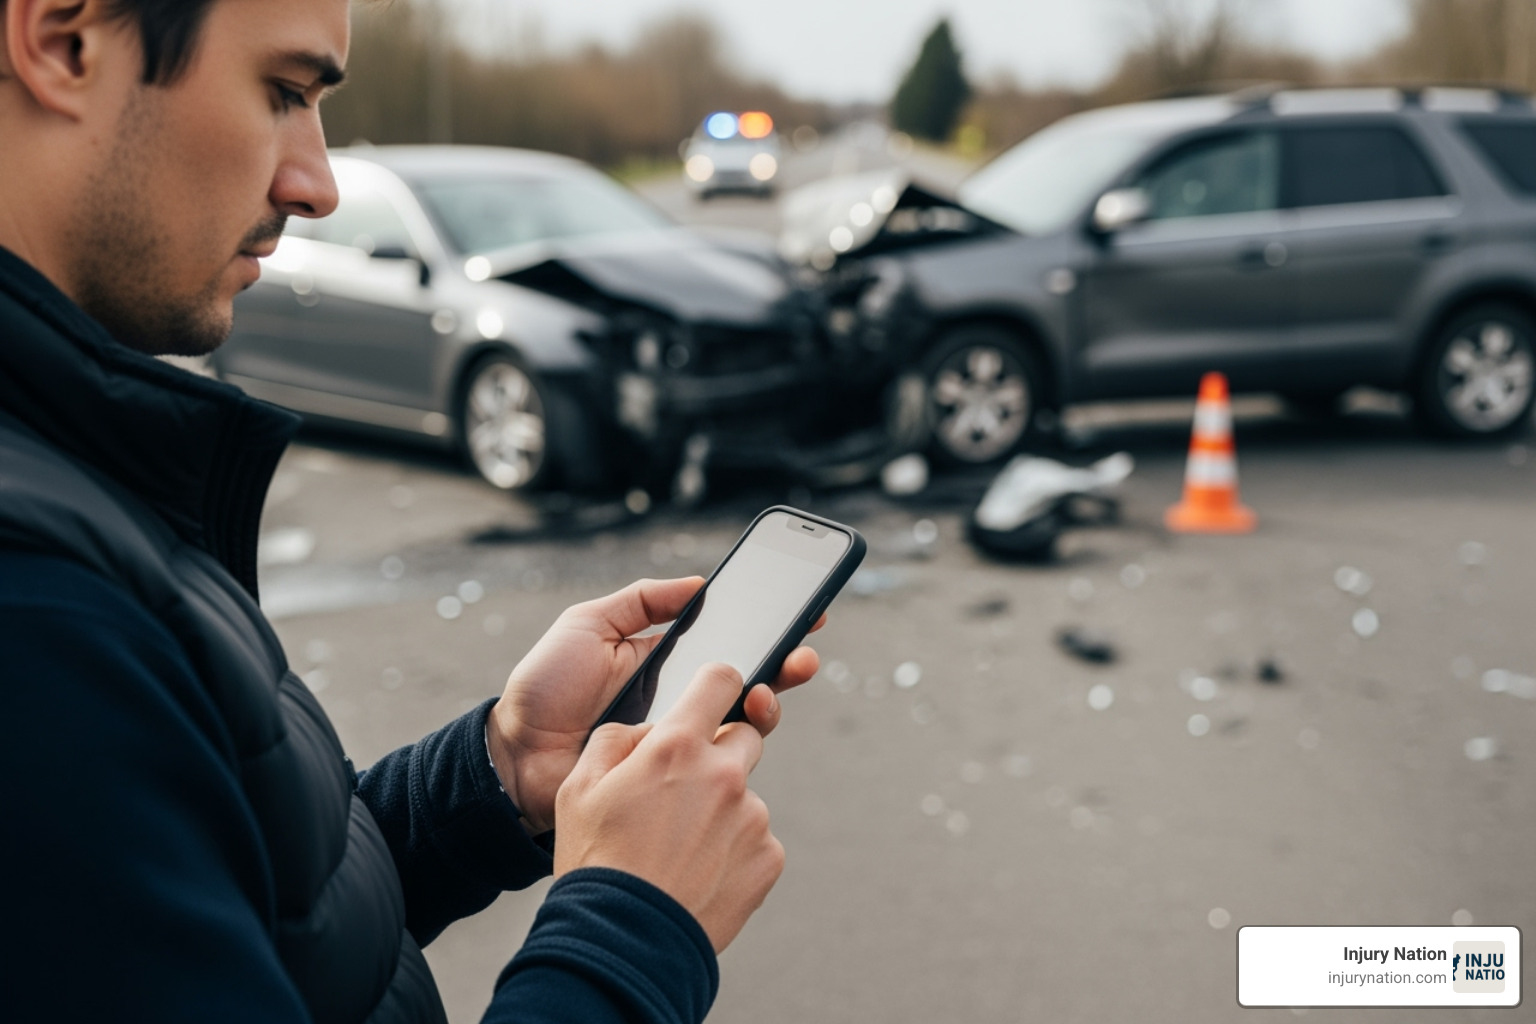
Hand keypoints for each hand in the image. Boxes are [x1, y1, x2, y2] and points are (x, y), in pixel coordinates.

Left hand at [487, 576, 822, 833]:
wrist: (516, 756)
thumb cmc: (545, 687)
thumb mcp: (588, 624)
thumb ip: (641, 601)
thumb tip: (699, 583)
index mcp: (664, 658)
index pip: (726, 638)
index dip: (766, 625)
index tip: (805, 609)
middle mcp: (680, 697)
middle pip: (747, 677)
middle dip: (785, 662)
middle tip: (804, 651)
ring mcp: (680, 735)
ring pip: (744, 717)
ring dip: (772, 696)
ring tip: (777, 681)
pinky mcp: (676, 772)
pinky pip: (720, 755)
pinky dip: (744, 735)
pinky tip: (750, 716)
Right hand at [553, 662, 783, 952]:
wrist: (624, 942)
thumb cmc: (595, 862)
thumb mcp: (578, 788)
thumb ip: (616, 739)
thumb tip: (647, 730)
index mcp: (677, 746)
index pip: (723, 679)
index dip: (717, 684)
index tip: (713, 696)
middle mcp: (725, 774)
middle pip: (746, 735)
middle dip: (718, 753)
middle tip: (681, 792)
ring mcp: (753, 817)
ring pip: (744, 795)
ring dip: (721, 809)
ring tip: (678, 849)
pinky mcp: (769, 858)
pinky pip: (755, 839)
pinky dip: (733, 850)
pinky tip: (697, 873)